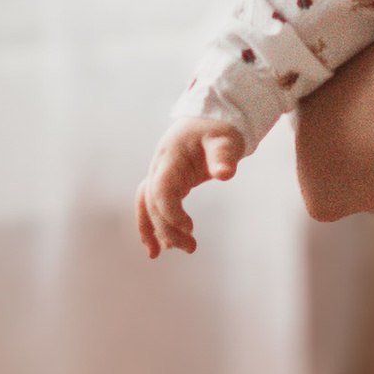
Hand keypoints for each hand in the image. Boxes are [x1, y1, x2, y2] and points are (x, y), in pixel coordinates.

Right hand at [137, 124, 245, 257]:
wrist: (209, 119)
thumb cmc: (219, 129)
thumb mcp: (226, 140)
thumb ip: (224, 157)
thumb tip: (225, 174)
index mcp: (170, 157)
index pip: (162, 188)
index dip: (170, 211)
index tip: (189, 228)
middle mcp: (159, 168)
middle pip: (153, 203)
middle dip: (167, 228)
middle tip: (191, 247)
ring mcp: (160, 175)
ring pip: (147, 206)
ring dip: (153, 230)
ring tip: (161, 254)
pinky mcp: (166, 183)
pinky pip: (153, 206)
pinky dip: (153, 225)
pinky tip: (161, 246)